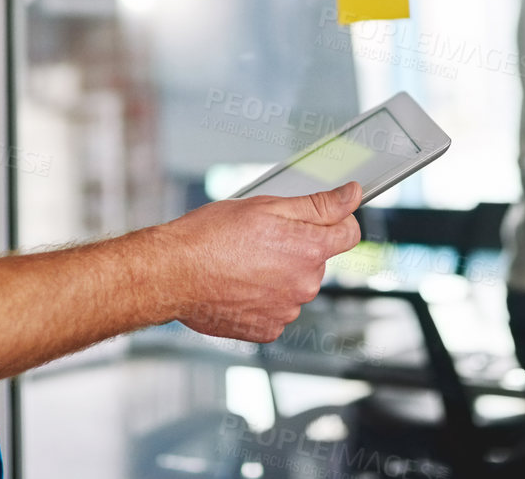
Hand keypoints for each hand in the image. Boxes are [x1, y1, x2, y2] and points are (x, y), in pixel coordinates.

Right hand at [155, 182, 362, 342]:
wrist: (172, 274)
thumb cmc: (210, 237)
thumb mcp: (267, 206)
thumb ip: (318, 204)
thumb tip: (351, 196)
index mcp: (309, 250)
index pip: (349, 233)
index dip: (337, 219)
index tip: (323, 216)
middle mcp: (304, 284)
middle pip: (318, 259)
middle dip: (297, 246)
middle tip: (262, 237)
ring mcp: (287, 310)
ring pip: (295, 284)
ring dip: (279, 273)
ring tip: (244, 262)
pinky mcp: (267, 329)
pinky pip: (277, 309)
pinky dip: (264, 298)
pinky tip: (240, 284)